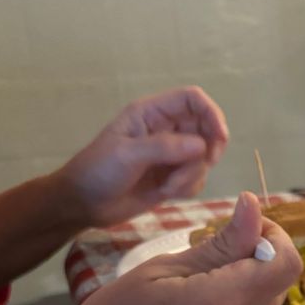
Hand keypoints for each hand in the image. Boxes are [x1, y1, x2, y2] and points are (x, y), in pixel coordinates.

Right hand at [45, 193, 301, 304]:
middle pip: (277, 288)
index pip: (286, 264)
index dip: (275, 238)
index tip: (248, 227)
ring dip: (245, 291)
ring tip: (199, 287)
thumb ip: (220, 243)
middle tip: (216, 252)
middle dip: (257, 263)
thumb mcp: (161, 269)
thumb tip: (254, 207)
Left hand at [57, 86, 229, 228]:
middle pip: (206, 129)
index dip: (211, 114)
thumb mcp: (128, 154)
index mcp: (152, 113)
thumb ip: (164, 147)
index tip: (219, 140)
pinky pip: (196, 179)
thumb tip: (202, 146)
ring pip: (203, 158)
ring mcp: (171, 155)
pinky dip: (188, 188)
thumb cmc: (98, 171)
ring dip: (192, 175)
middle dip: (206, 152)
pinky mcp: (172, 178)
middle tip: (197, 168)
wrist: (84, 204)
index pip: (193, 99)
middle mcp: (166, 130)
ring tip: (168, 187)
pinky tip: (167, 194)